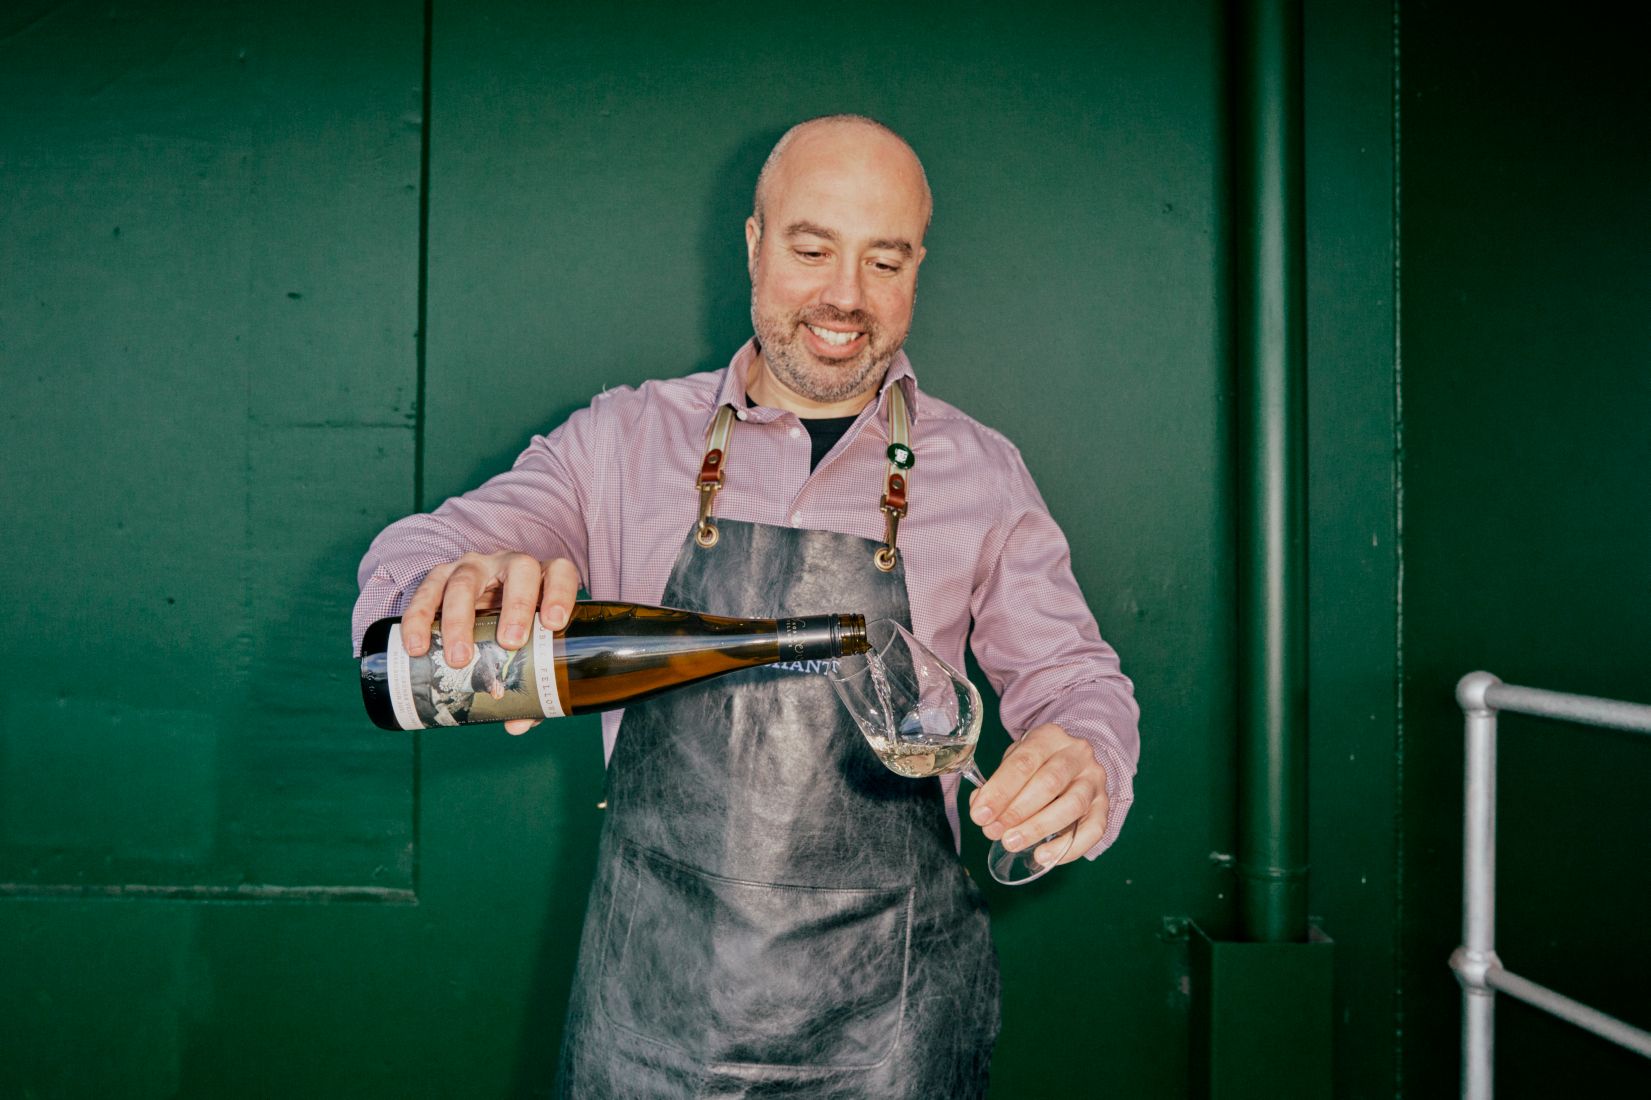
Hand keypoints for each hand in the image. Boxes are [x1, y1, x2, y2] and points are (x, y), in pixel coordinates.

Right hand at [399, 551, 580, 734]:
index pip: (558, 573)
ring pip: (467, 580)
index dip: (559, 593)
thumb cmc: (510, 631)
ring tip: (458, 659)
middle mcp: (509, 565)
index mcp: (541, 579)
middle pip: (518, 571)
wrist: (473, 605)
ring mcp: (474, 567)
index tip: (554, 623)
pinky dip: (419, 618)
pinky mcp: (440, 575)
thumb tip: (517, 724)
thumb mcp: (523, 652)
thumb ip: (529, 686)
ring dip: (460, 619)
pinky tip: (418, 646)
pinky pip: (427, 591)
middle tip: (509, 644)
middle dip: (515, 606)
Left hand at [968, 723, 1109, 865]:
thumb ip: (998, 782)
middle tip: (993, 831)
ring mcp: (1095, 780)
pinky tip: (1043, 856)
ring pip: (1072, 805)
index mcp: (1050, 737)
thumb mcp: (1015, 760)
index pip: (1023, 762)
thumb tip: (980, 807)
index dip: (1000, 790)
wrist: (1076, 759)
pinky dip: (1068, 847)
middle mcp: (1077, 755)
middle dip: (1017, 811)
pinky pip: (1093, 830)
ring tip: (1012, 843)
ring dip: (1039, 828)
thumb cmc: (1038, 763)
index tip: (980, 814)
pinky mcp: (1104, 806)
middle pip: (1049, 783)